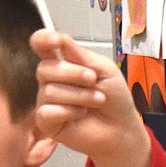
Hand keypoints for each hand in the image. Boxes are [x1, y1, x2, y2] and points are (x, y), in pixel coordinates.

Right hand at [30, 30, 151, 166]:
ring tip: (97, 100)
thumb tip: (58, 37)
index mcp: (64, 62)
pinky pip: (47, 111)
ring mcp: (48, 101)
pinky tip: (81, 114)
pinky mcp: (47, 122)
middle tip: (93, 80)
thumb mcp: (104, 69)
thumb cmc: (115, 100)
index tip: (55, 41)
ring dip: (79, 95)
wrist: (122, 128)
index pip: (42, 45)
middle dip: (72, 73)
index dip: (43, 39)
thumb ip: (80, 54)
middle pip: (44, 68)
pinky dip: (69, 112)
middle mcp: (52, 80)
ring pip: (49, 91)